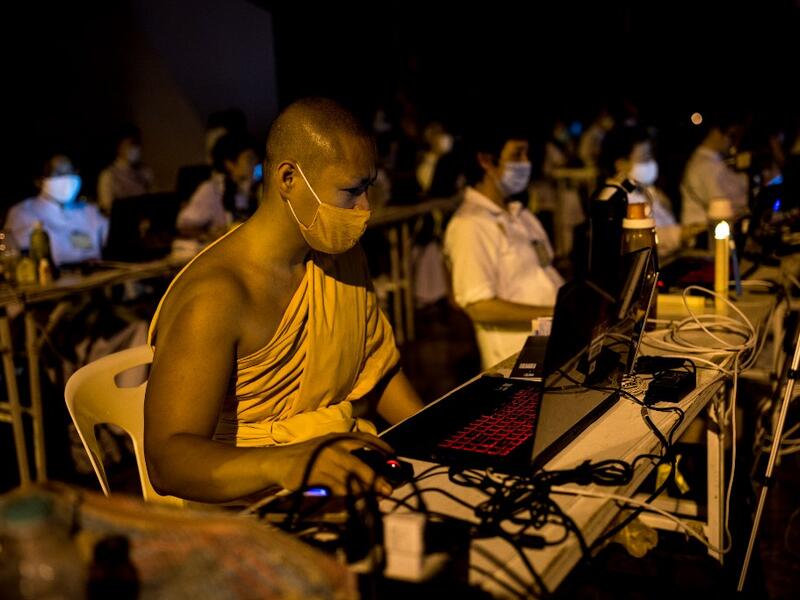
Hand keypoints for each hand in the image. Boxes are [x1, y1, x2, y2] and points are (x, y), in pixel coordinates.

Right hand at [271, 432, 394, 495]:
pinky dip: (346, 496)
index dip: (381, 447)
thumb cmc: (311, 456)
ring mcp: (322, 462)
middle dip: (376, 479)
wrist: (280, 461)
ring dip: (363, 491)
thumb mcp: (330, 447)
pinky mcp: (313, 477)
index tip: (394, 456)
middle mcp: (331, 448)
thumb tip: (375, 469)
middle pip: (358, 465)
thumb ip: (349, 454)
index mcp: (338, 437)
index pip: (364, 439)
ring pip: (348, 480)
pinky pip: (334, 489)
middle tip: (388, 489)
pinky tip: (355, 500)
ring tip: (374, 498)